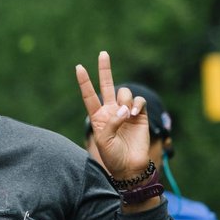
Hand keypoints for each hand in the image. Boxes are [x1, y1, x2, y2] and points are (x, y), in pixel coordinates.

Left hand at [76, 51, 153, 182]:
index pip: (89, 96)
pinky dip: (137, 105)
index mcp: (97, 116)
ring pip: (124, 93)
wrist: (130, 165)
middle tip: (103, 54)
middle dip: (105, 69)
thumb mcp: (104, 140)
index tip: (79, 67)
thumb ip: (111, 122)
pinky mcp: (140, 115)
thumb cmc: (112, 155)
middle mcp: (111, 111)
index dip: (84, 82)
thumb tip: (124, 110)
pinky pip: (139, 101)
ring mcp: (126, 112)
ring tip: (126, 116)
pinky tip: (134, 115)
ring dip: (125, 101)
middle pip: (107, 85)